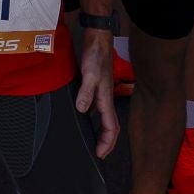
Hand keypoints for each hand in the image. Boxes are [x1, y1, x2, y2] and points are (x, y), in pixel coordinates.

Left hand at [73, 29, 120, 158]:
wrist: (97, 39)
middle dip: (106, 142)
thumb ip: (86, 92)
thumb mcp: (89, 74)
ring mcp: (101, 94)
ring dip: (99, 131)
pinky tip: (82, 118)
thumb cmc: (96, 55)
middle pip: (109, 126)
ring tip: (91, 141)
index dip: (107, 143)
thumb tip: (82, 110)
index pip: (111, 127)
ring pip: (102, 118)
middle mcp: (105, 99)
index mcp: (106, 99)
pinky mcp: (94, 87)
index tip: (99, 155)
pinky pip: (95, 108)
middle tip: (97, 154)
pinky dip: (91, 118)